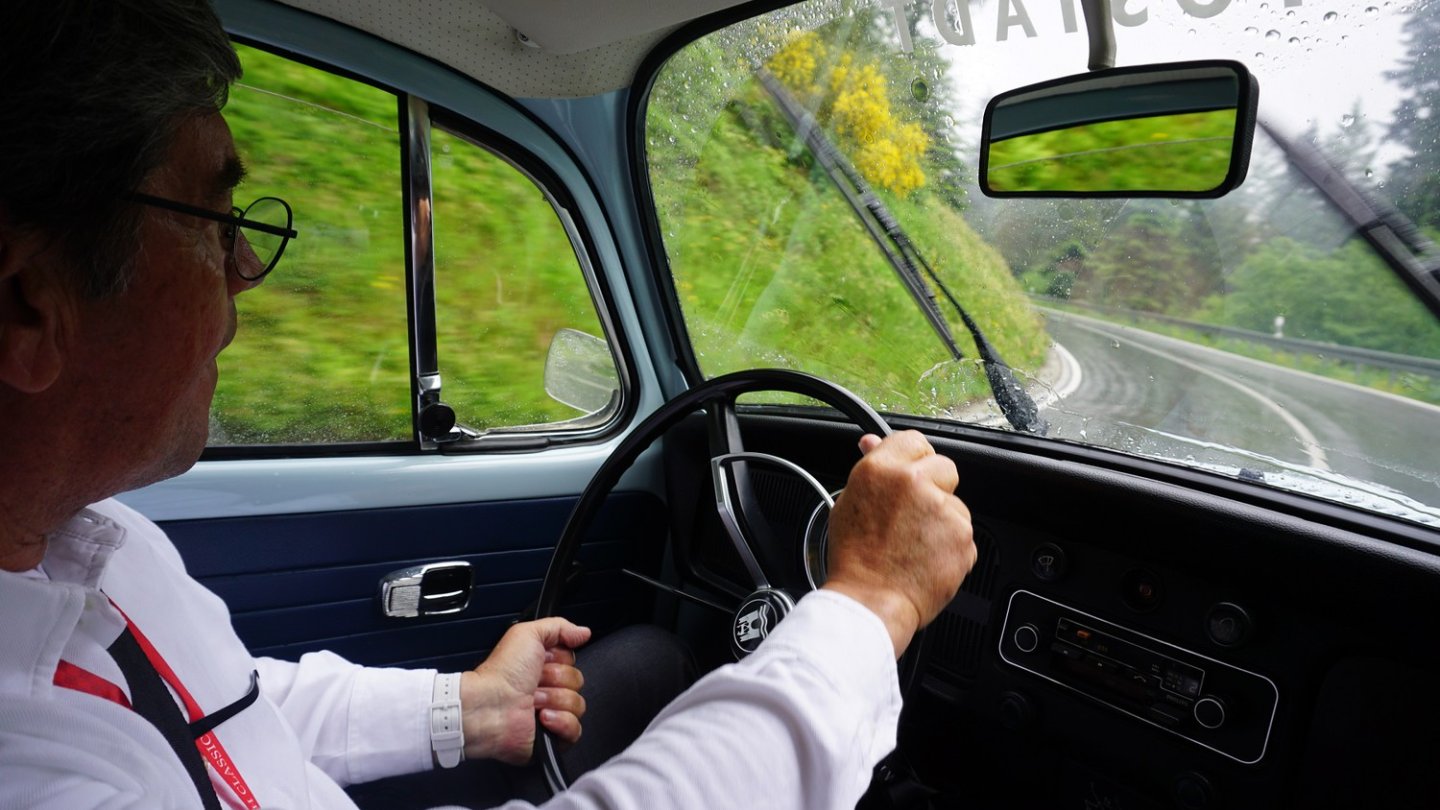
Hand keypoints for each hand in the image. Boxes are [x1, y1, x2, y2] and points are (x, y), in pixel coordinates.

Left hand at [458, 617, 590, 764]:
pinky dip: (560, 722)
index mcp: (542, 665)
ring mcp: (551, 713)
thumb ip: (559, 626)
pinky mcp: (552, 737)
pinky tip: (542, 718)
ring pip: (578, 704)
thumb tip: (583, 632)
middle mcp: (547, 688)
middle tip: (534, 683)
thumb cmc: (502, 673)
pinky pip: (575, 729)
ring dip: (554, 700)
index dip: (560, 660)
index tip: (543, 661)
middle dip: (556, 680)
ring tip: (533, 702)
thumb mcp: (528, 634)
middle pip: (578, 681)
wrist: (489, 707)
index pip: (573, 660)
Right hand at [822, 430, 975, 657]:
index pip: (914, 440)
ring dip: (943, 521)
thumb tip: (873, 442)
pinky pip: (963, 534)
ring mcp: (942, 508)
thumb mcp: (850, 502)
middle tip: (913, 517)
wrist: (869, 601)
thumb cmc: (855, 559)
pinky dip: (951, 546)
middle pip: (944, 468)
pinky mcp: (962, 535)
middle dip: (935, 489)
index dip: (915, 461)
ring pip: (955, 504)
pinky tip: (927, 559)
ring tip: (915, 545)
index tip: (913, 476)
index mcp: (880, 469)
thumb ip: (870, 469)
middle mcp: (913, 482)